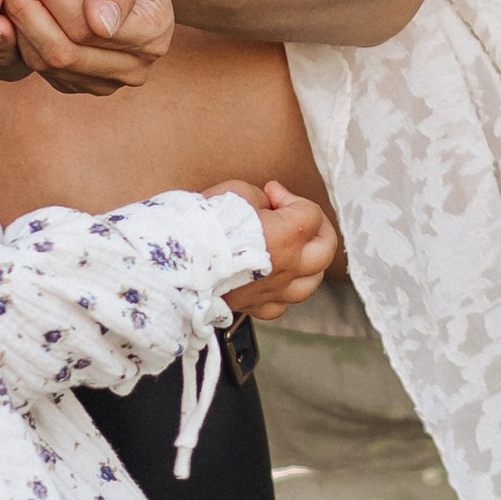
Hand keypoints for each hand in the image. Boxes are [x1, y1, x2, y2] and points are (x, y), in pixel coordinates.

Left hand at [0, 0, 174, 97]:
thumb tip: (102, 26)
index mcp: (153, 31)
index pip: (87, 25)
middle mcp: (135, 66)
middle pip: (64, 49)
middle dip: (26, 5)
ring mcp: (106, 80)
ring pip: (45, 61)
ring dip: (16, 17)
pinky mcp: (78, 81)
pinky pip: (37, 65)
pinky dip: (17, 32)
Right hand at [213, 179, 338, 318]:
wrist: (175, 266)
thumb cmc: (202, 228)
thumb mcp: (235, 192)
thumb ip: (259, 197)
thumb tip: (267, 204)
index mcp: (287, 237)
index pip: (310, 213)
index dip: (289, 197)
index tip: (270, 193)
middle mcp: (288, 267)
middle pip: (325, 250)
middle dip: (316, 228)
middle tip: (297, 217)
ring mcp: (274, 291)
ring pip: (311, 282)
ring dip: (308, 263)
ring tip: (293, 250)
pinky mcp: (255, 307)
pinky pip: (282, 304)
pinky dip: (284, 290)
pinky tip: (273, 278)